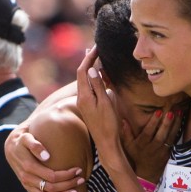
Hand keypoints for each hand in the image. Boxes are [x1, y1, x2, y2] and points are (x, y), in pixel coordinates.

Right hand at [5, 122, 83, 191]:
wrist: (12, 148)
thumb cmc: (23, 141)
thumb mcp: (27, 138)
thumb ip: (35, 145)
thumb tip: (47, 156)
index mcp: (28, 166)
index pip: (51, 176)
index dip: (66, 175)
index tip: (78, 170)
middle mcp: (27, 178)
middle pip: (51, 187)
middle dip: (68, 185)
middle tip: (81, 180)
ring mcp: (27, 185)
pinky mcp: (27, 188)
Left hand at [76, 46, 121, 162]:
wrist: (106, 144)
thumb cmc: (108, 125)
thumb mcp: (106, 103)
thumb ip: (98, 86)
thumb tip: (91, 69)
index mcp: (84, 96)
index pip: (83, 71)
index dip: (89, 58)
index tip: (96, 48)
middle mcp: (81, 98)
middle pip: (81, 75)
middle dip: (88, 61)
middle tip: (94, 49)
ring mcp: (84, 103)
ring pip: (84, 81)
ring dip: (89, 69)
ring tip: (95, 58)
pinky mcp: (88, 107)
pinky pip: (88, 88)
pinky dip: (92, 78)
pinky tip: (98, 76)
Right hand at [123, 107, 181, 182]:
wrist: (148, 171)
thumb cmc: (137, 155)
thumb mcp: (128, 146)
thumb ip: (126, 133)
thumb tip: (124, 121)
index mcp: (142, 144)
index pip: (147, 133)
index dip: (153, 123)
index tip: (158, 112)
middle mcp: (153, 147)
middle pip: (160, 135)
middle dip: (166, 124)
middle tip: (171, 112)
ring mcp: (162, 150)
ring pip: (170, 137)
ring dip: (175, 125)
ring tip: (179, 112)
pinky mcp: (169, 151)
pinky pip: (174, 140)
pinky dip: (178, 130)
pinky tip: (181, 120)